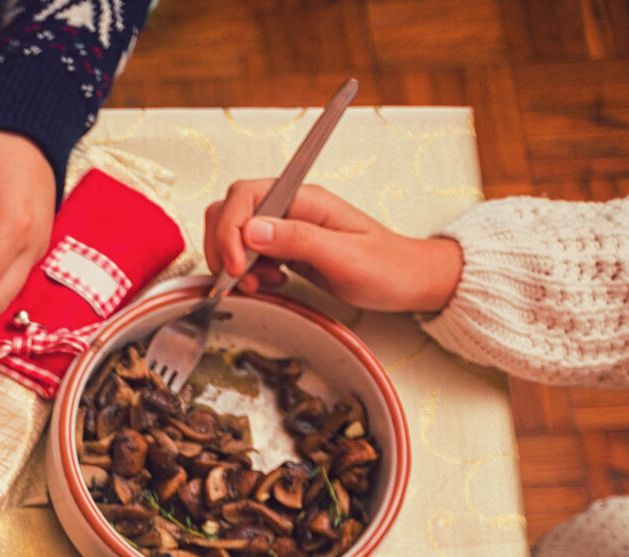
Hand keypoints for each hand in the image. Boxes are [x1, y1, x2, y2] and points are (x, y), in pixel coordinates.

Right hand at [203, 181, 462, 313]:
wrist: (409, 281)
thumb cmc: (388, 267)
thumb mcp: (345, 256)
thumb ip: (298, 240)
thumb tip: (252, 229)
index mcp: (306, 200)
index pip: (246, 195)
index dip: (231, 229)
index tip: (237, 265)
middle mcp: (292, 208)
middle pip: (230, 211)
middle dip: (225, 247)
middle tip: (239, 278)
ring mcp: (286, 227)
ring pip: (233, 234)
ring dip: (233, 263)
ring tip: (259, 284)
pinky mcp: (284, 247)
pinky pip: (246, 254)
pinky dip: (245, 273)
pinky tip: (268, 284)